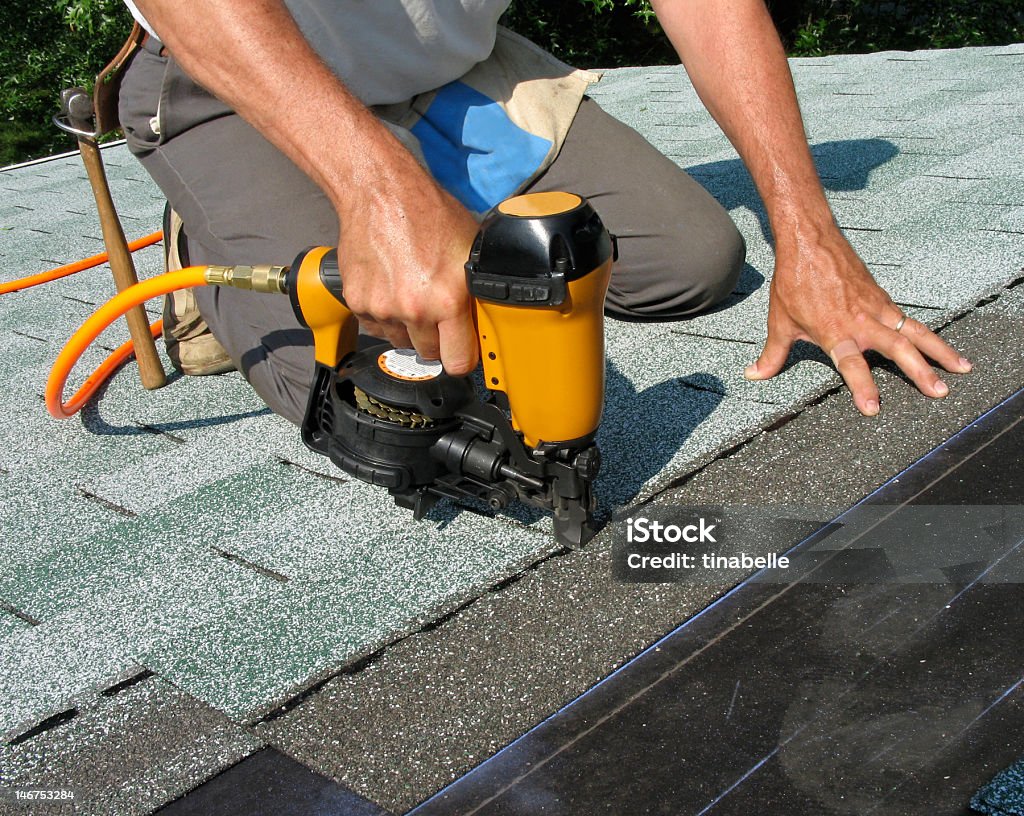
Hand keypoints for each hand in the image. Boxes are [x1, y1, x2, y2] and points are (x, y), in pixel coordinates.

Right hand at [334, 167, 479, 375]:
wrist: (380, 192)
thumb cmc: (427, 212)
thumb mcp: (470, 250)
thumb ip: (477, 289)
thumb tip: (488, 316)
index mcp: (448, 300)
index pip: (458, 361)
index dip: (463, 358)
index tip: (462, 351)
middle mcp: (414, 309)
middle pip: (429, 354)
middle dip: (436, 340)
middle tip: (437, 314)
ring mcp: (383, 308)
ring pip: (400, 340)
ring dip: (408, 327)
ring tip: (411, 293)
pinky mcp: (358, 302)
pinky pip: (376, 325)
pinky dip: (383, 314)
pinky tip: (390, 287)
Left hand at [744, 224, 971, 415]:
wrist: (810, 241)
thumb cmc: (793, 282)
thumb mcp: (780, 322)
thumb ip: (773, 354)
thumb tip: (754, 375)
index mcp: (835, 331)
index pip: (852, 365)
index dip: (862, 387)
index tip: (873, 408)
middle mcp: (862, 321)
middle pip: (898, 348)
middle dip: (921, 371)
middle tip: (939, 391)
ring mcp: (877, 308)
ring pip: (914, 332)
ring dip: (939, 351)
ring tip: (961, 369)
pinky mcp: (883, 298)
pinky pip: (910, 320)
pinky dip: (928, 334)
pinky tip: (941, 347)